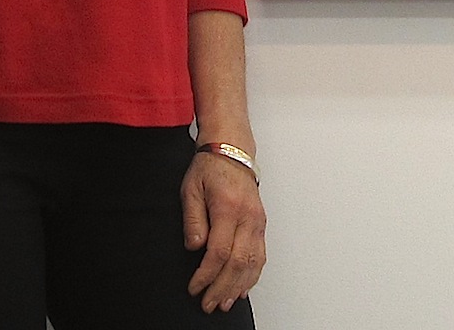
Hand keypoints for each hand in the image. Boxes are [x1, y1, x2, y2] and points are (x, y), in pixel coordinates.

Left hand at [182, 147, 266, 313]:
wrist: (232, 150)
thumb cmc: (210, 167)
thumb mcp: (191, 188)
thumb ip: (193, 219)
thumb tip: (195, 247)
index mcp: (229, 208)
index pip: (219, 252)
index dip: (206, 275)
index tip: (195, 287)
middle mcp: (248, 218)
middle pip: (238, 263)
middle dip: (222, 288)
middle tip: (209, 304)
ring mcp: (258, 222)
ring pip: (253, 264)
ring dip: (238, 287)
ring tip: (224, 302)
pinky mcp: (261, 225)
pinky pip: (260, 256)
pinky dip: (252, 276)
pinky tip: (242, 288)